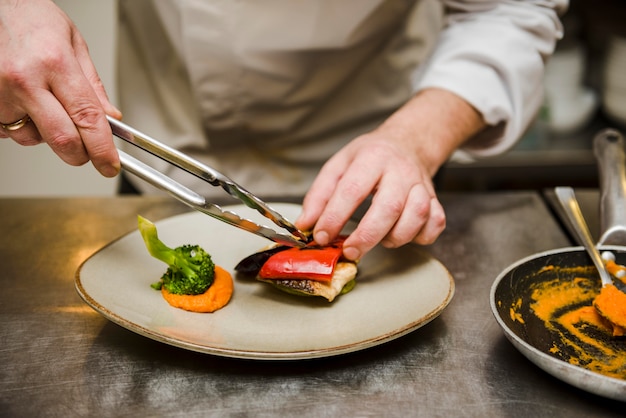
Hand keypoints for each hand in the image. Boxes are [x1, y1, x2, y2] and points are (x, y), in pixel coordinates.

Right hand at [0, 0, 120, 176]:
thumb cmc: (30, 18)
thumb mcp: (73, 43)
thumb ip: (93, 85)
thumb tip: (111, 118)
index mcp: (54, 63)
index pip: (87, 118)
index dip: (103, 148)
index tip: (110, 164)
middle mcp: (24, 80)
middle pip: (62, 139)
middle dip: (81, 154)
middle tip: (88, 151)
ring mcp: (0, 93)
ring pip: (34, 139)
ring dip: (47, 134)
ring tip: (45, 103)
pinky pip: (10, 132)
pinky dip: (23, 125)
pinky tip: (24, 103)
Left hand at [297, 88, 485, 259]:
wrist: (407, 143)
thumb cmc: (369, 157)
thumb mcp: (338, 166)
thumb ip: (319, 195)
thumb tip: (305, 225)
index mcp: (371, 158)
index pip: (352, 189)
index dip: (334, 216)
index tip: (321, 236)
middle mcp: (400, 171)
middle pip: (389, 207)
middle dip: (367, 236)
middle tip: (349, 252)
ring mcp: (421, 185)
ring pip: (417, 216)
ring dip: (396, 236)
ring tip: (379, 240)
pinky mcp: (435, 199)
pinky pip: (435, 223)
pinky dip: (421, 236)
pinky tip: (403, 235)